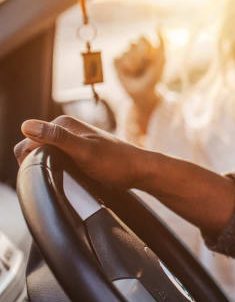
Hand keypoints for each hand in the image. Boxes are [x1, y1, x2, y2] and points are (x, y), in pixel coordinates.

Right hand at [14, 115, 148, 188]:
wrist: (140, 172)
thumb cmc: (117, 162)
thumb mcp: (84, 151)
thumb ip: (57, 138)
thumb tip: (27, 125)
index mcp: (63, 124)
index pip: (28, 141)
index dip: (31, 159)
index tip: (49, 171)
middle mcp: (66, 130)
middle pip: (35, 149)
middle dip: (39, 163)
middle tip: (60, 175)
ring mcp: (72, 141)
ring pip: (45, 156)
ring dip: (48, 168)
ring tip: (66, 176)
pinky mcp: (77, 153)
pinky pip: (57, 162)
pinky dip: (58, 170)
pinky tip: (69, 177)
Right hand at [114, 32, 165, 108]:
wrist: (144, 92)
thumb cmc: (154, 77)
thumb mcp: (161, 59)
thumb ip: (162, 42)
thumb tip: (160, 24)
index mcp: (145, 45)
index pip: (143, 38)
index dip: (147, 51)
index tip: (150, 60)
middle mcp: (133, 47)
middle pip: (134, 43)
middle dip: (142, 56)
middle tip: (145, 66)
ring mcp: (124, 54)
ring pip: (127, 53)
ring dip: (135, 64)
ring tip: (137, 71)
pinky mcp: (116, 62)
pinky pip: (119, 60)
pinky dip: (126, 68)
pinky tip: (128, 73)